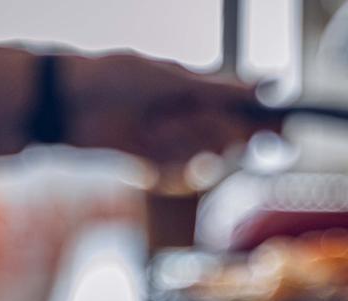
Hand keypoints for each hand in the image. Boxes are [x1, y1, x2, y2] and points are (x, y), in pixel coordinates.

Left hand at [61, 54, 272, 164]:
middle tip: (200, 129)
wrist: (66, 107)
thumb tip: (268, 86)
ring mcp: (174, 142)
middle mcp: (192, 116)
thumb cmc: (115, 79)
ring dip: (184, 148)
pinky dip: (165, 167)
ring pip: (204, 158)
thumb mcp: (171, 80)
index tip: (282, 131)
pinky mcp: (157, 166)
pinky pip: (179, 174)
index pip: (246, 106)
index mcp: (200, 88)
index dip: (265, 120)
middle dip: (218, 136)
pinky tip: (143, 150)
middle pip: (230, 138)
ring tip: (154, 130)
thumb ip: (219, 90)